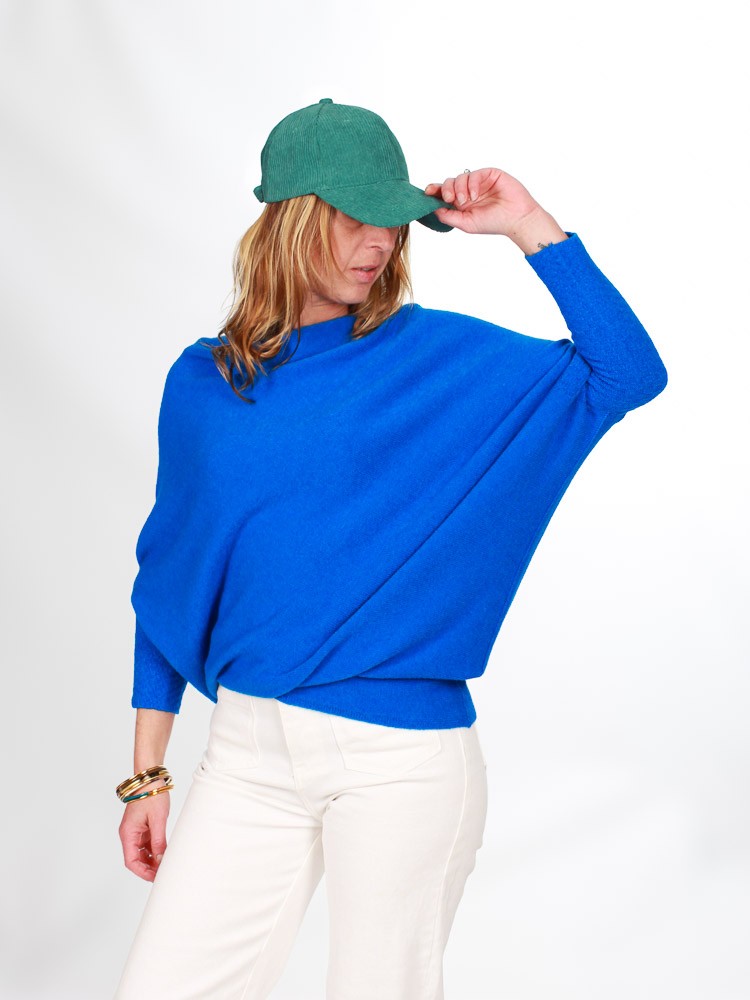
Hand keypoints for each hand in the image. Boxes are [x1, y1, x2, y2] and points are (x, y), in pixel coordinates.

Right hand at [119, 793, 169, 881]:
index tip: (155, 877)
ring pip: (142, 853)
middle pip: (135, 859)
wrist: (151, 779)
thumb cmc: (151, 795)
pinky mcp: (142, 827)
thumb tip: (161, 859)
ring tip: (165, 864)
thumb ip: (158, 841)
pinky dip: (154, 850)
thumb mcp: (158, 820)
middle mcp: (129, 834)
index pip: (131, 861)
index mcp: (128, 833)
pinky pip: (146, 844)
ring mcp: (135, 831)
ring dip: (152, 860)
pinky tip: (164, 853)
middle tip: (163, 873)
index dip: (142, 872)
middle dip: (148, 868)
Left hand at [425, 168, 565, 251]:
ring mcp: (478, 182)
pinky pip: (473, 174)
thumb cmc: (493, 223)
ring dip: (459, 189)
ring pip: (459, 177)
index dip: (434, 191)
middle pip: (448, 183)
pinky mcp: (489, 174)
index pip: (443, 194)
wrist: (516, 219)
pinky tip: (476, 195)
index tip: (427, 192)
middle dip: (445, 190)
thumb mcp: (466, 223)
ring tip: (467, 201)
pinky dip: (472, 184)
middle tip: (449, 199)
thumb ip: (448, 216)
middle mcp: (468, 191)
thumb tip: (432, 208)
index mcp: (461, 203)